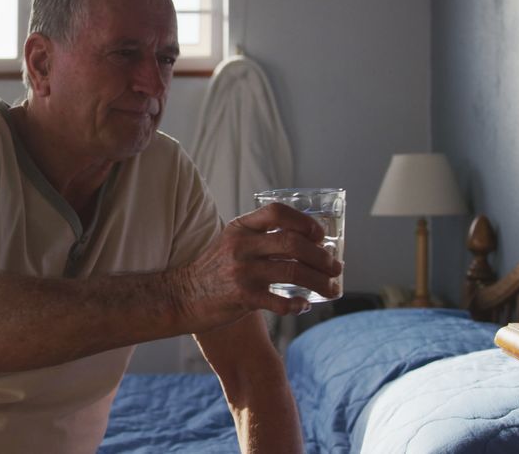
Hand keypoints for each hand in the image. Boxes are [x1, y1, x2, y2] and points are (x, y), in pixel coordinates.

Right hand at [172, 203, 342, 330]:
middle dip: (322, 256)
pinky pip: (280, 301)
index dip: (304, 221)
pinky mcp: (243, 297)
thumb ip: (260, 237)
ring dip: (319, 281)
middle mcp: (241, 246)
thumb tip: (304, 240)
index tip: (320, 235)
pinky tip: (303, 306)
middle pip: (293, 243)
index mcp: (240, 228)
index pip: (277, 213)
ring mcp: (242, 271)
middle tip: (336, 267)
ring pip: (293, 271)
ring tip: (331, 288)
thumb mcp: (232, 242)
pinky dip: (297, 305)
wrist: (182, 296)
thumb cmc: (214, 269)